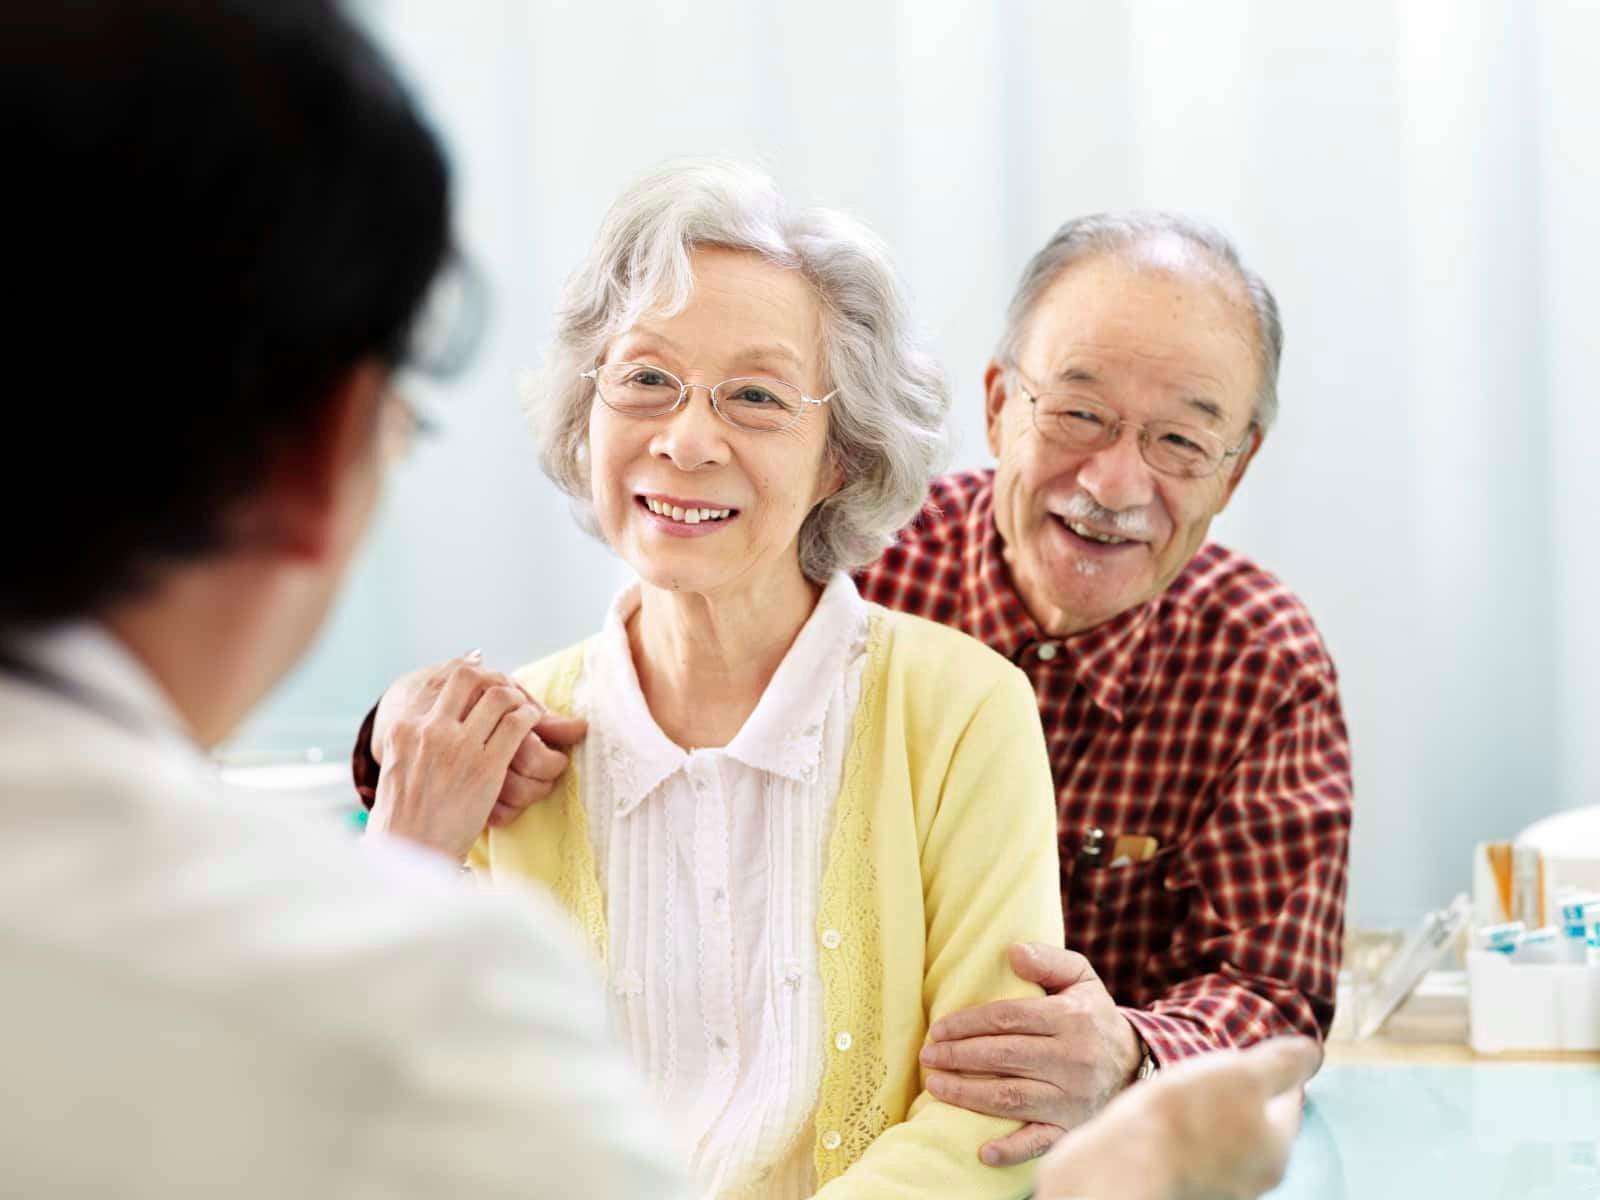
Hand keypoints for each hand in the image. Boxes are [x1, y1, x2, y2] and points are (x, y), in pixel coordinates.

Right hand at [365, 655, 551, 861]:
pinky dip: (531, 719)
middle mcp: (429, 730)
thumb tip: (439, 712)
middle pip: (471, 677)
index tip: (487, 677)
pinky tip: (532, 728)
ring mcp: (457, 747)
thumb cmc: (405, 815)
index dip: (474, 673)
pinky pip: (518, 725)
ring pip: (500, 697)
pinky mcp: (485, 766)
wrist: (410, 852)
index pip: (445, 678)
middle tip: (509, 691)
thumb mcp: (400, 764)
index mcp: (405, 726)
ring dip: (519, 701)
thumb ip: (418, 735)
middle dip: (496, 679)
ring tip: (526, 712)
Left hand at [920, 943, 1143, 1164]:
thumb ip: (1048, 960)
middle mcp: (1072, 1060)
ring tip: (935, 1085)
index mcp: (1070, 1019)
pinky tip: (983, 1152)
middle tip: (928, 1056)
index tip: (938, 1029)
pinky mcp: (1072, 1127)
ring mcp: (1072, 1098)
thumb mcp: (1080, 978)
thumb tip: (1012, 952)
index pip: (1008, 1019)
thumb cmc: (1092, 1016)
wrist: (1135, 1063)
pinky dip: (1011, 1150)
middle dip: (959, 1057)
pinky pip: (1040, 1141)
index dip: (968, 1024)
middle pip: (1003, 1057)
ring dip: (968, 1094)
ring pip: (1011, 1097)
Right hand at [1032, 1036, 1319, 1199]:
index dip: (1275, 1069)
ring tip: (1192, 1088)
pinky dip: (1193, 1133)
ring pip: (1229, 1139)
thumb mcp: (1243, 1073)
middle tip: (1222, 1068)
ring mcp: (1222, 1187)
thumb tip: (1314, 1051)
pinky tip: (1171, 1118)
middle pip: (1260, 1123)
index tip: (1256, 1051)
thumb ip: (1283, 1062)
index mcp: (1278, 1148)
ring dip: (1217, 1114)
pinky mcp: (1187, 1187)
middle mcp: (1257, 1176)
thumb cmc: (1188, 1114)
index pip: (1290, 1099)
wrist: (1125, 1162)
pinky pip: (1199, 1151)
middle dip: (1246, 1095)